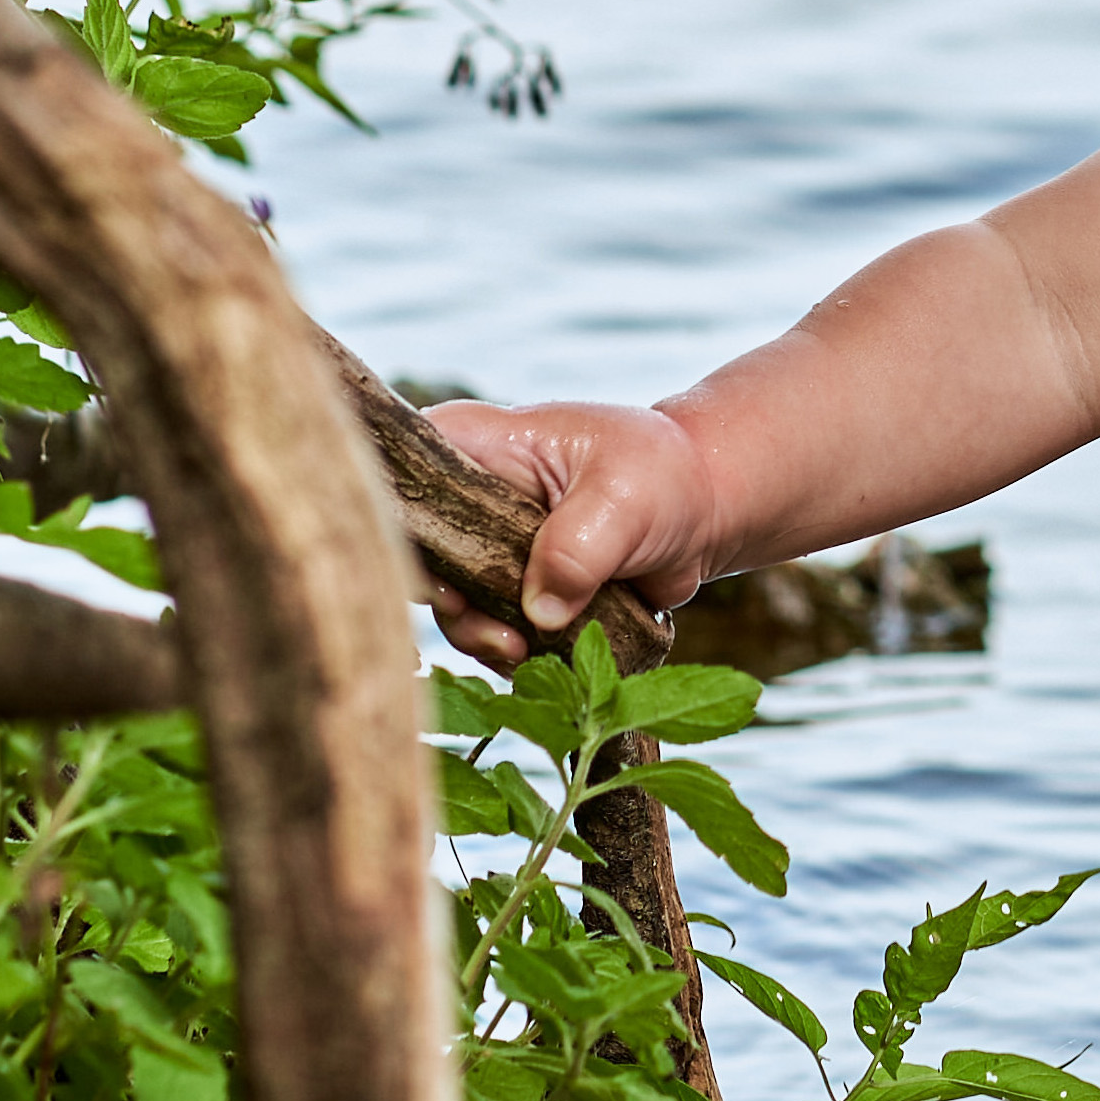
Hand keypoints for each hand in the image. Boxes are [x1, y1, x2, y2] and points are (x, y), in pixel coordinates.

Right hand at [416, 398, 722, 670]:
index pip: (396, 474)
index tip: (437, 580)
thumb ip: (577, 549)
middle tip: (494, 629)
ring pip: (448, 597)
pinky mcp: (509, 583)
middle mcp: (466, 493)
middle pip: (415, 550)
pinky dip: (505, 645)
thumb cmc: (661, 477)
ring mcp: (484, 542)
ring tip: (521, 649)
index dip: (396, 529)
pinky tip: (535, 657)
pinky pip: (485, 622)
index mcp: (474, 443)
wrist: (703, 509)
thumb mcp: (624, 498)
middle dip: (446, 599)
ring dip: (478, 632)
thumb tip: (540, 613)